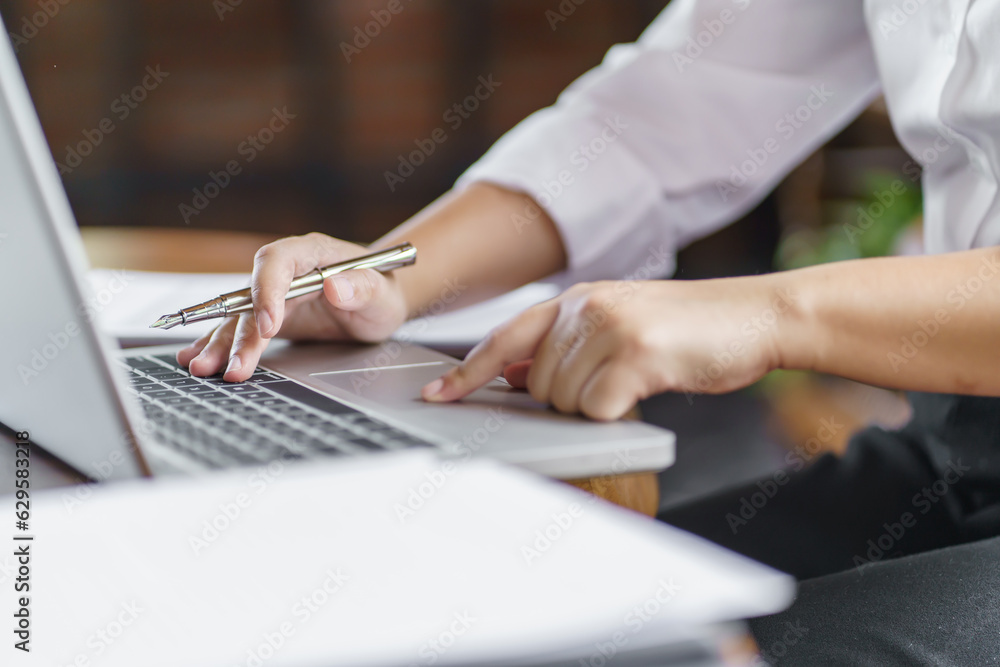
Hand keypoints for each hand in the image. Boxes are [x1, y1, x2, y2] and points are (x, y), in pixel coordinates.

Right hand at [177, 233, 408, 380]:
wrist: (379, 303)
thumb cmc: (384, 293)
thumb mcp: (383, 293)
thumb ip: (363, 287)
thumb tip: (336, 285)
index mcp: (312, 253)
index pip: (278, 261)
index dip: (268, 290)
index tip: (270, 325)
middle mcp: (286, 271)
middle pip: (252, 296)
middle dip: (240, 333)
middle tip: (233, 366)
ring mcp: (273, 295)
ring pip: (240, 317)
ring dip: (220, 343)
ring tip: (203, 368)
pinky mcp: (268, 316)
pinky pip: (239, 328)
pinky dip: (218, 343)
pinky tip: (195, 357)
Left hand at [421, 276, 800, 419]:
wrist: (757, 317)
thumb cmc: (690, 330)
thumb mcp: (619, 328)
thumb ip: (567, 348)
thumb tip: (517, 376)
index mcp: (577, 298)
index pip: (506, 338)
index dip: (469, 371)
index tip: (440, 394)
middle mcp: (586, 306)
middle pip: (539, 384)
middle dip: (569, 398)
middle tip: (617, 382)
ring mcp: (610, 326)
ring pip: (566, 400)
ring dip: (598, 405)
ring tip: (638, 379)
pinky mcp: (636, 352)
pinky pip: (598, 409)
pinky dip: (620, 413)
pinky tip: (649, 386)